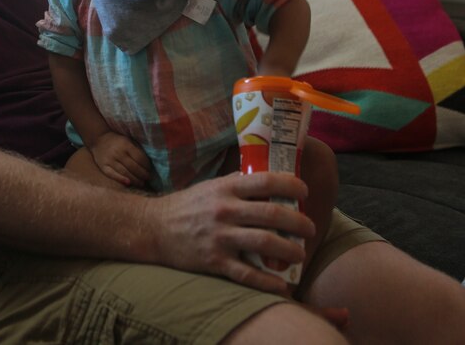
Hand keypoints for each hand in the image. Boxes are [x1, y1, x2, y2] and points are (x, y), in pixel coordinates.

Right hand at [90, 131, 151, 187]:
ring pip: (124, 172)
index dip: (146, 166)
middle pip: (133, 167)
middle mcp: (118, 152)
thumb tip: (148, 163)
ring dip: (135, 179)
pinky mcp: (103, 166)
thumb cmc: (117, 141)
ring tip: (141, 183)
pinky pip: (112, 175)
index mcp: (126, 145)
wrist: (98, 139)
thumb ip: (137, 150)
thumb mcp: (128, 141)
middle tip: (148, 178)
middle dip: (142, 174)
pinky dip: (120, 179)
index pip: (139, 158)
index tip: (150, 170)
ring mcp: (110, 160)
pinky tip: (128, 183)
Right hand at [146, 170, 314, 292]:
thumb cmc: (187, 206)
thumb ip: (237, 183)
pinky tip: (282, 285)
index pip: (265, 181)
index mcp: (225, 188)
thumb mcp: (211, 186)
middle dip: (298, 222)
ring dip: (290, 249)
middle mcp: (224, 210)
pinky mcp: (214, 261)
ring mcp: (219, 237)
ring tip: (301, 253)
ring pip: (265, 243)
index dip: (291, 185)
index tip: (305, 191)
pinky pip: (247, 274)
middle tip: (310, 229)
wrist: (153, 228)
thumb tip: (269, 178)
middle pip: (272, 214)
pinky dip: (268, 282)